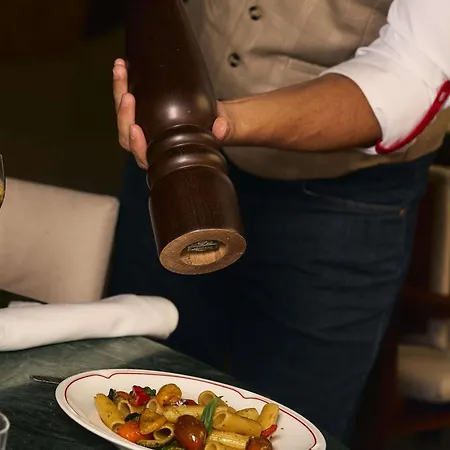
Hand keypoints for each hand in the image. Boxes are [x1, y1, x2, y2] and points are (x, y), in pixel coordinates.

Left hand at [112, 59, 235, 168]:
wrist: (211, 119)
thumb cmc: (214, 131)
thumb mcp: (222, 129)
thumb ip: (222, 130)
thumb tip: (220, 128)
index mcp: (163, 156)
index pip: (143, 156)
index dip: (136, 145)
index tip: (136, 130)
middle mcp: (149, 144)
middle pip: (126, 134)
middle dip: (124, 114)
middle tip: (128, 95)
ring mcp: (143, 127)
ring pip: (122, 115)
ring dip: (119, 91)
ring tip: (120, 68)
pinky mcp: (141, 112)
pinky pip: (126, 100)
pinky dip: (122, 83)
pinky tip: (122, 65)